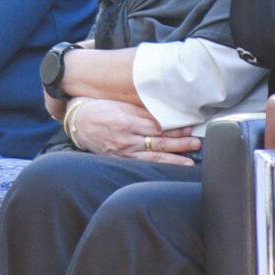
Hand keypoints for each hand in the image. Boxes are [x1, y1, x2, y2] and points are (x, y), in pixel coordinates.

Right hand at [64, 99, 198, 165]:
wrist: (78, 122)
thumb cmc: (100, 109)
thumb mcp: (121, 105)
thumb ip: (142, 111)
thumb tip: (165, 116)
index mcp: (127, 121)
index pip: (157, 127)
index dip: (175, 129)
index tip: (189, 128)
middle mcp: (126, 139)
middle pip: (158, 142)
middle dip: (180, 144)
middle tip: (196, 143)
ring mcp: (122, 152)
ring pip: (152, 157)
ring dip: (173, 160)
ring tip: (189, 162)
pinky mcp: (119, 159)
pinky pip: (141, 164)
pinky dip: (156, 166)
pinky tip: (167, 169)